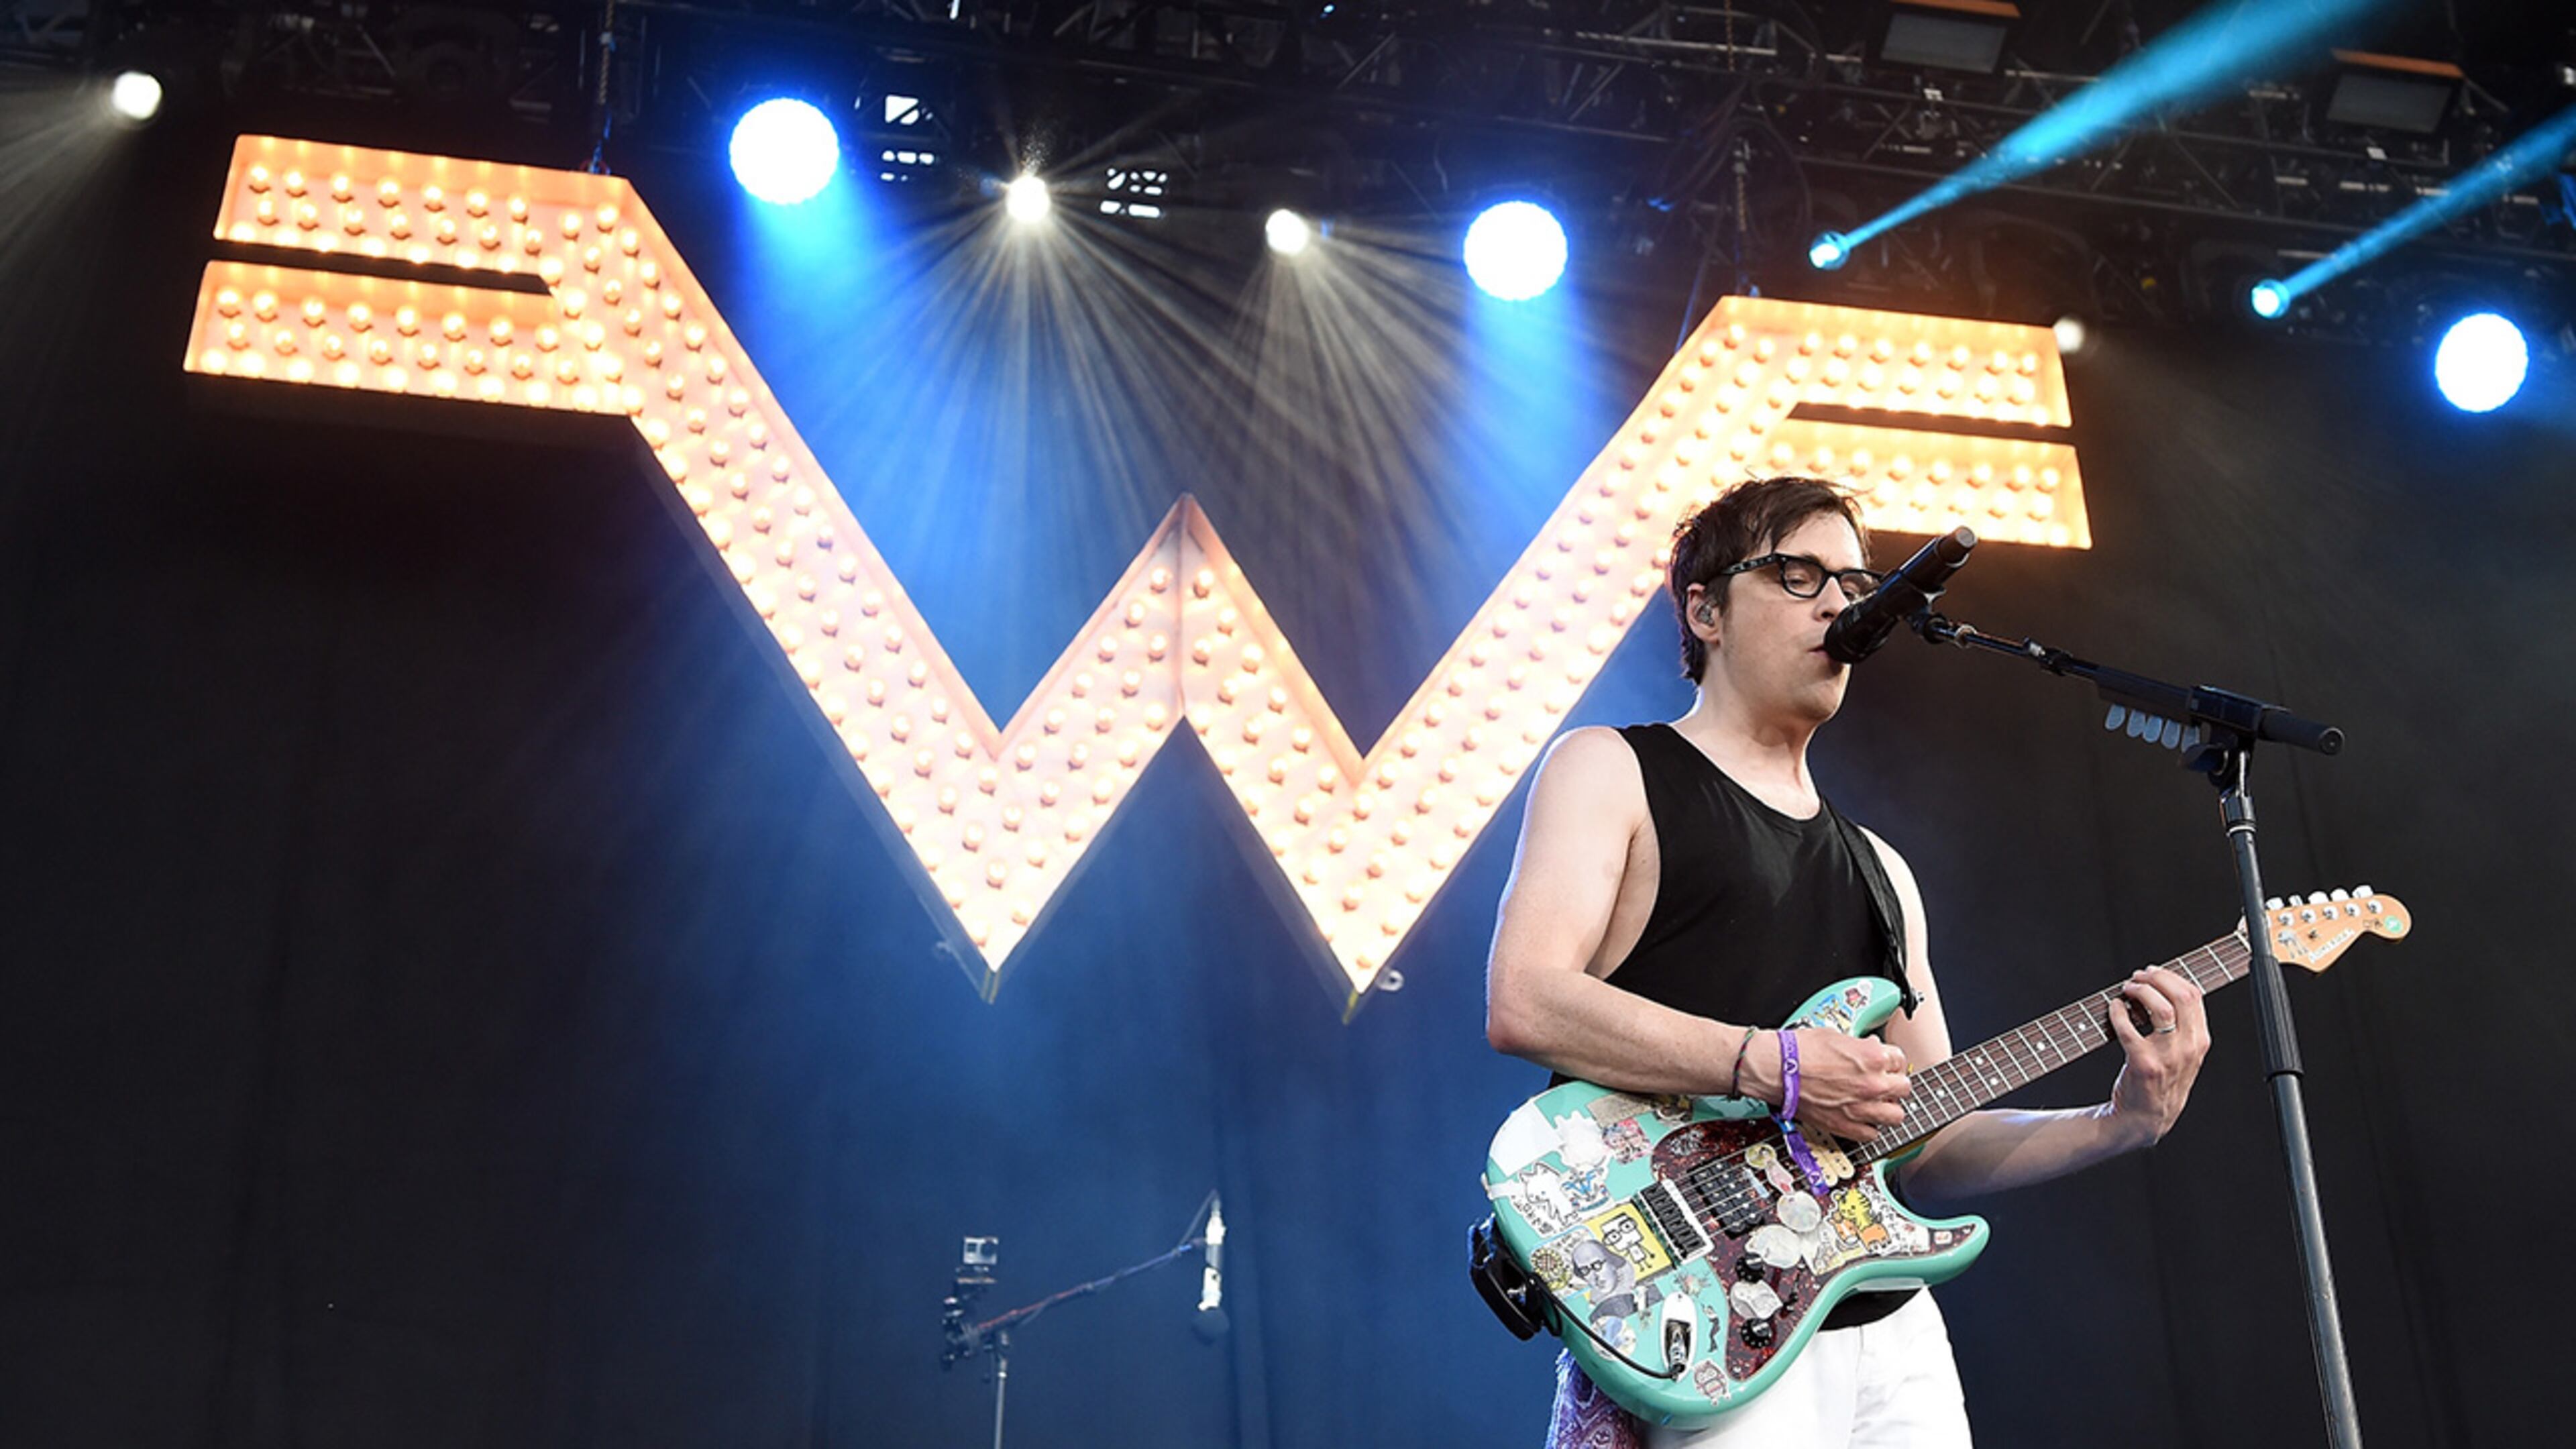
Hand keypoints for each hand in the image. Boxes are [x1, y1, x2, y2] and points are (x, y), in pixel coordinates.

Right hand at [1749, 1028, 1911, 1142]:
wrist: (1776, 1068)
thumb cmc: (1798, 1050)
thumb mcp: (1837, 1036)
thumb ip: (1861, 1047)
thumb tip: (1868, 1051)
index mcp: (1873, 1057)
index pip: (1900, 1060)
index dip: (1891, 1061)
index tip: (1885, 1064)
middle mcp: (1872, 1083)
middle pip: (1904, 1088)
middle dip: (1894, 1084)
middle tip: (1883, 1082)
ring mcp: (1861, 1107)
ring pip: (1896, 1115)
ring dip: (1888, 1108)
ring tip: (1878, 1103)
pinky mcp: (1846, 1125)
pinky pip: (1872, 1134)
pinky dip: (1869, 1127)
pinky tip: (1861, 1118)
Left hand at [2106, 966, 2209, 1147]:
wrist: (2145, 1118)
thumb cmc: (2161, 1082)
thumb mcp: (2183, 1054)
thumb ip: (2181, 1026)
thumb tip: (2161, 988)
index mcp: (2200, 1041)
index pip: (2194, 995)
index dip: (2171, 977)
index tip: (2153, 973)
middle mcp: (2188, 1048)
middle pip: (2181, 995)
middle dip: (2156, 978)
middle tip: (2137, 977)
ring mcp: (2167, 1057)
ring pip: (2160, 1008)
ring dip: (2140, 991)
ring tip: (2127, 989)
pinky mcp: (2143, 1064)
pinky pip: (2129, 1028)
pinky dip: (2118, 1011)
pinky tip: (2114, 1008)